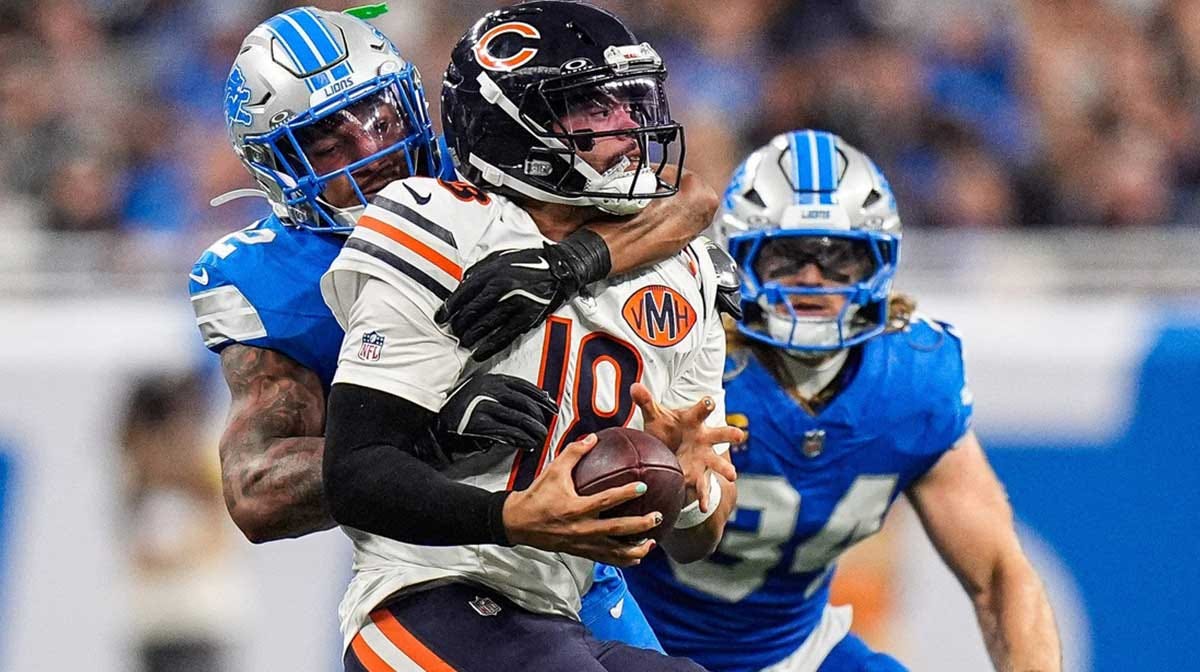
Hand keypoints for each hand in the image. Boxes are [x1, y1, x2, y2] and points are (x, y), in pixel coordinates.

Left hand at [435, 230, 610, 360]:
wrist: (560, 269)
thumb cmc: (528, 263)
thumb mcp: (500, 259)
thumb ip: (480, 270)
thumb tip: (462, 285)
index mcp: (491, 273)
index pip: (463, 294)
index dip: (449, 309)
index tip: (441, 318)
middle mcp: (501, 288)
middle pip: (472, 312)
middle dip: (459, 325)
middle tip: (453, 332)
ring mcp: (514, 304)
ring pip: (485, 326)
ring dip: (471, 337)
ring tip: (464, 343)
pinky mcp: (527, 317)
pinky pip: (504, 337)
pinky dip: (489, 347)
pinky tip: (479, 354)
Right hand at [436, 374, 558, 458]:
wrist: (437, 430)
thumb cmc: (464, 415)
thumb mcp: (484, 397)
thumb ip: (507, 396)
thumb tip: (540, 399)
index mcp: (490, 380)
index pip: (523, 385)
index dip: (540, 396)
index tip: (552, 406)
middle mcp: (487, 389)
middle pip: (524, 400)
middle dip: (540, 414)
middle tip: (548, 424)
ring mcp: (483, 405)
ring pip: (519, 417)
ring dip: (534, 428)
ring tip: (540, 436)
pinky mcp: (480, 423)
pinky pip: (509, 431)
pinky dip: (522, 438)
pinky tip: (527, 443)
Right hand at [502, 433, 659, 566]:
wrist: (518, 522)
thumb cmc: (537, 496)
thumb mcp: (553, 470)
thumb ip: (574, 453)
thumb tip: (593, 437)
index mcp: (576, 508)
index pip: (605, 501)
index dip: (624, 494)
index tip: (642, 486)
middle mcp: (582, 529)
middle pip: (617, 530)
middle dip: (640, 525)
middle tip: (657, 516)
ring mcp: (582, 543)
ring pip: (614, 552)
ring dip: (635, 549)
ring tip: (652, 542)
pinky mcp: (581, 552)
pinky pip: (605, 559)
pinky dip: (623, 560)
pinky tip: (636, 557)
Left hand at [632, 383, 741, 511]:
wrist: (672, 449)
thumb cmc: (667, 429)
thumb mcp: (656, 416)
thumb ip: (646, 402)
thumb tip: (634, 386)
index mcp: (694, 421)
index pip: (702, 410)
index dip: (706, 405)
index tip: (710, 401)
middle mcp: (704, 439)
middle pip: (721, 434)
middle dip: (730, 434)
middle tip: (740, 434)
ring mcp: (705, 458)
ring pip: (718, 463)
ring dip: (725, 469)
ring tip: (732, 476)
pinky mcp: (699, 476)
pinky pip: (703, 488)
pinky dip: (703, 497)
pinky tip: (703, 507)